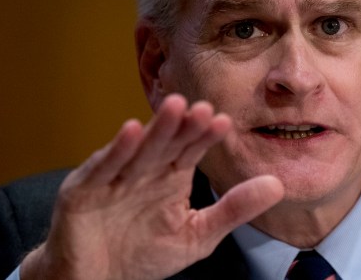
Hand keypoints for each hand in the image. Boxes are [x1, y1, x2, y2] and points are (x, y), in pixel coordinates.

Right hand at [20, 94, 283, 279]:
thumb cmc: (145, 254)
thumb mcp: (199, 234)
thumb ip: (234, 209)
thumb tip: (277, 185)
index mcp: (171, 174)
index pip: (192, 149)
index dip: (206, 136)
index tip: (224, 122)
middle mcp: (144, 168)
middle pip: (167, 142)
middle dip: (184, 125)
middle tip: (203, 108)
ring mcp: (114, 176)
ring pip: (139, 148)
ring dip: (156, 128)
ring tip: (175, 107)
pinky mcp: (83, 188)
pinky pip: (103, 167)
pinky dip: (116, 149)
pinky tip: (131, 130)